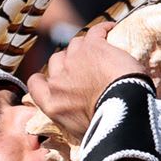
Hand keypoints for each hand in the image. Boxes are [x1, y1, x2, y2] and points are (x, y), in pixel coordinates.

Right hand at [26, 26, 144, 143]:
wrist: (124, 110)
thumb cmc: (107, 126)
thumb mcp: (78, 132)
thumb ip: (70, 120)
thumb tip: (78, 121)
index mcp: (51, 103)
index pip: (35, 83)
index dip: (44, 78)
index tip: (54, 80)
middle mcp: (58, 80)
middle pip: (57, 61)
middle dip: (69, 64)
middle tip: (87, 71)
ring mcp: (74, 60)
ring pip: (75, 46)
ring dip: (85, 49)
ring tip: (101, 55)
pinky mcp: (94, 47)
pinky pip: (96, 31)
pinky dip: (103, 30)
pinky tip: (110, 29)